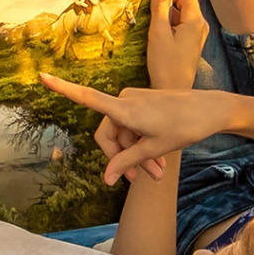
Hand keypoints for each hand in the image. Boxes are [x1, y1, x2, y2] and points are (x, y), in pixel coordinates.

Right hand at [40, 75, 234, 184]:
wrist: (211, 110)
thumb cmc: (184, 127)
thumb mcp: (154, 149)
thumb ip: (127, 162)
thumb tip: (106, 178)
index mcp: (124, 108)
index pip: (86, 97)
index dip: (62, 88)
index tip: (42, 75)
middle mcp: (125, 101)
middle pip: (109, 134)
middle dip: (122, 158)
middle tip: (141, 179)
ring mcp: (134, 101)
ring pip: (124, 135)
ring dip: (136, 156)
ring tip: (155, 175)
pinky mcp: (143, 104)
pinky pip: (133, 128)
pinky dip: (142, 145)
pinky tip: (157, 163)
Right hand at [146, 0, 208, 91]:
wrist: (173, 92)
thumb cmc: (165, 65)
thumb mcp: (158, 32)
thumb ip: (159, 5)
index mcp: (195, 20)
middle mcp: (199, 24)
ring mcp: (196, 33)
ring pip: (181, 8)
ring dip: (167, 2)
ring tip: (152, 3)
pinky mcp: (190, 40)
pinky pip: (180, 19)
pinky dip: (169, 14)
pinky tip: (156, 20)